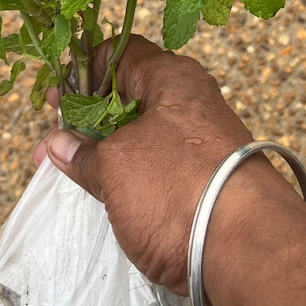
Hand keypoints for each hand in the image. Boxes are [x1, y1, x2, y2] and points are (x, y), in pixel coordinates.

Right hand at [33, 34, 279, 295]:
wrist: (250, 253)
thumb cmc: (178, 191)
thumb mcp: (116, 167)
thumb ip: (83, 154)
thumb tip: (56, 143)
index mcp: (172, 77)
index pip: (120, 52)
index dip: (83, 69)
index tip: (57, 97)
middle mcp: (191, 101)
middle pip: (130, 94)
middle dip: (90, 115)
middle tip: (57, 138)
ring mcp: (201, 143)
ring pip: (144, 133)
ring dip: (109, 149)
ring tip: (75, 170)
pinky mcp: (206, 181)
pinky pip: (159, 165)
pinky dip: (132, 174)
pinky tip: (109, 193)